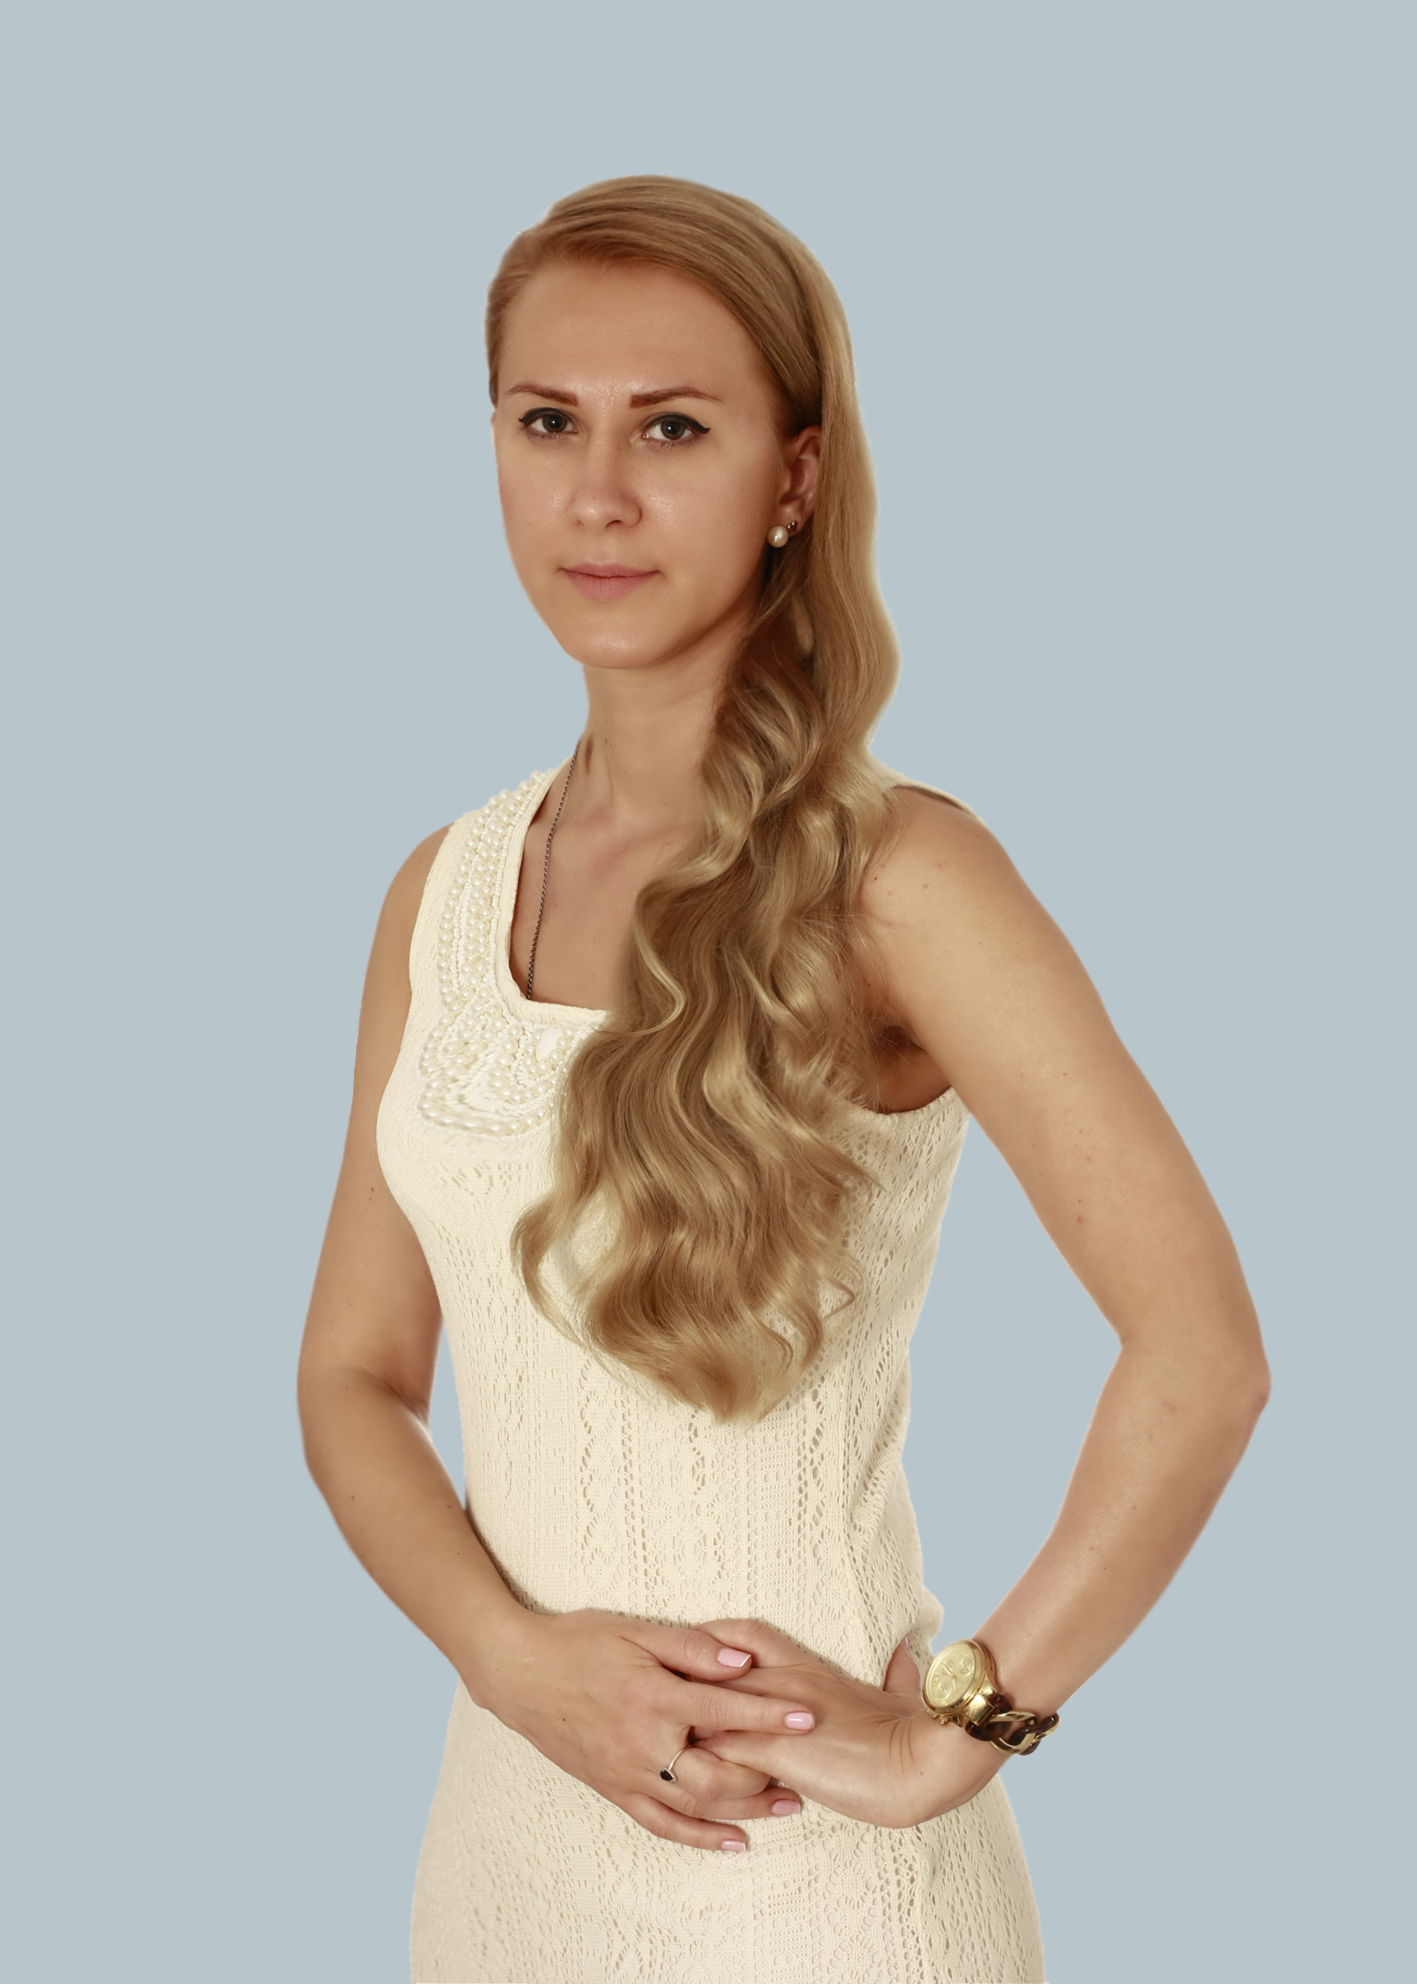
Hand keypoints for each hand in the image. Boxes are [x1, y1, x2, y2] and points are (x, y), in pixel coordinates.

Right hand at [469, 1608, 818, 1851]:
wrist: (520, 1673)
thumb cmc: (579, 1642)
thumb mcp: (636, 1631)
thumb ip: (691, 1647)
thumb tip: (742, 1660)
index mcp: (651, 1696)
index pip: (723, 1709)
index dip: (770, 1713)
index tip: (809, 1715)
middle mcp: (642, 1743)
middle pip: (717, 1771)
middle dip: (767, 1773)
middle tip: (810, 1771)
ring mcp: (626, 1773)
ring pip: (696, 1804)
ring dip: (746, 1809)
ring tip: (789, 1805)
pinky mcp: (614, 1789)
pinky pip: (661, 1824)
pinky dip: (699, 1837)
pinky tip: (734, 1841)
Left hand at [689, 1619, 1005, 1827]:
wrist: (923, 1759)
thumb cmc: (913, 1729)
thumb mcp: (896, 1692)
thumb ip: (892, 1671)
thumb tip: (904, 1654)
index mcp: (803, 1664)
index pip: (739, 1634)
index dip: (708, 1641)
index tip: (690, 1653)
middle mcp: (779, 1680)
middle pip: (702, 1669)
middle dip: (675, 1689)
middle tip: (657, 1710)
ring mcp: (771, 1714)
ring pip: (697, 1715)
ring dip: (683, 1741)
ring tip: (674, 1765)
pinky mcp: (771, 1751)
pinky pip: (714, 1762)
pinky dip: (702, 1780)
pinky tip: (701, 1800)